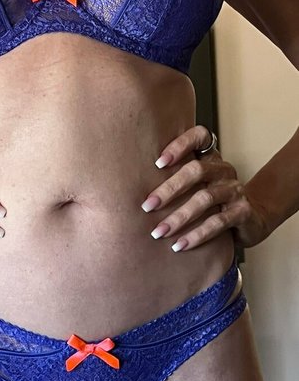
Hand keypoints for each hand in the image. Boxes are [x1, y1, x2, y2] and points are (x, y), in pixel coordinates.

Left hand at [141, 126, 272, 251]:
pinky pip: (218, 222)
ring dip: (179, 217)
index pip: (200, 136)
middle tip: (147, 206)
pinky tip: (179, 245)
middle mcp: (224, 170)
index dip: (180, 144)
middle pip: (197, 170)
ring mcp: (235, 190)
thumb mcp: (195, 186)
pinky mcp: (243, 212)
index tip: (157, 162)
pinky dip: (197, 234)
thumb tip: (129, 186)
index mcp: (210, 158)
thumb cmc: (212, 201)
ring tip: (159, 232)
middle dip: (169, 189)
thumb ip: (173, 179)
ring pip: (205, 198)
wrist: (251, 220)